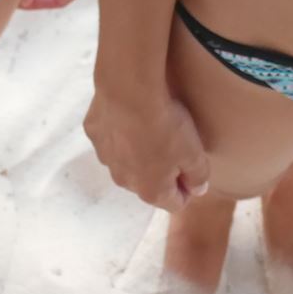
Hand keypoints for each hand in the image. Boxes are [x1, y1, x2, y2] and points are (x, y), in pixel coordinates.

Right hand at [84, 83, 210, 210]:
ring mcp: (105, 158)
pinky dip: (120, 130)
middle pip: (148, 183)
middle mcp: (124, 182)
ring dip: (138, 150)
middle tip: (173, 143)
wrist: (130, 90)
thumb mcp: (195, 153)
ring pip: (126, 161)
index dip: (188, 186)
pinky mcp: (93, 134)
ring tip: (149, 125)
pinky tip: (129, 112)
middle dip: (161, 169)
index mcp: (150, 191)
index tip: (192, 165)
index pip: (175, 202)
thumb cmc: (167, 126)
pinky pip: (110, 137)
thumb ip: (199, 176)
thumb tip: (196, 189)